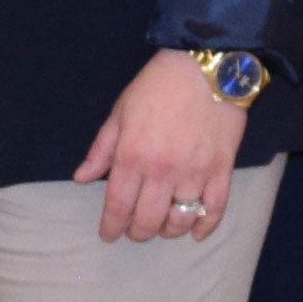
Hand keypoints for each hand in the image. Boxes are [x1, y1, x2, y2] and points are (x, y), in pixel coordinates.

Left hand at [76, 53, 251, 244]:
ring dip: (167, 231)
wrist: (206, 67)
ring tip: (162, 227)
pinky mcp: (221, 170)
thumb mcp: (120, 112)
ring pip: (179, 220)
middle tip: (135, 230)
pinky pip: (214, 210)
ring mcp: (194, 173)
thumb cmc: (157, 86)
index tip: (108, 235)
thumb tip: (81, 178)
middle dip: (138, 232)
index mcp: (132, 156)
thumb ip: (101, 149)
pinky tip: (195, 232)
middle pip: (148, 220)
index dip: (111, 226)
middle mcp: (162, 171)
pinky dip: (204, 226)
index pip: (118, 206)